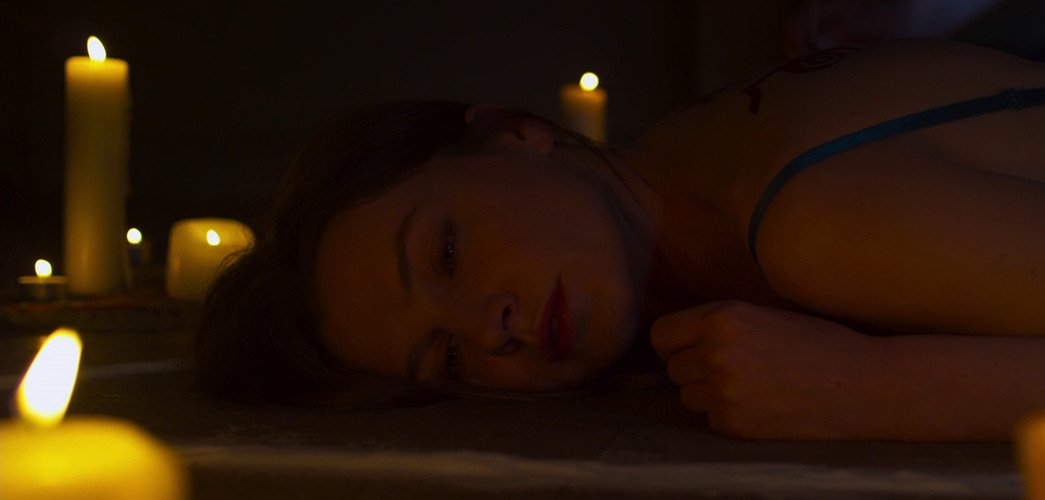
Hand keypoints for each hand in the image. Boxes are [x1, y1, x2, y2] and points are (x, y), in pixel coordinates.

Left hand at [651, 300, 883, 439]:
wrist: (863, 384)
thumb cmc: (819, 343)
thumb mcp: (764, 313)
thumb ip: (720, 322)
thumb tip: (680, 335)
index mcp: (722, 318)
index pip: (661, 335)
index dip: (674, 343)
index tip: (687, 347)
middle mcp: (716, 354)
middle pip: (673, 368)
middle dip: (694, 368)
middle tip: (731, 367)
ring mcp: (724, 392)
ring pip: (688, 396)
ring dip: (708, 393)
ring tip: (748, 384)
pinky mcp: (735, 424)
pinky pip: (711, 419)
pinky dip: (728, 415)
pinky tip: (760, 404)